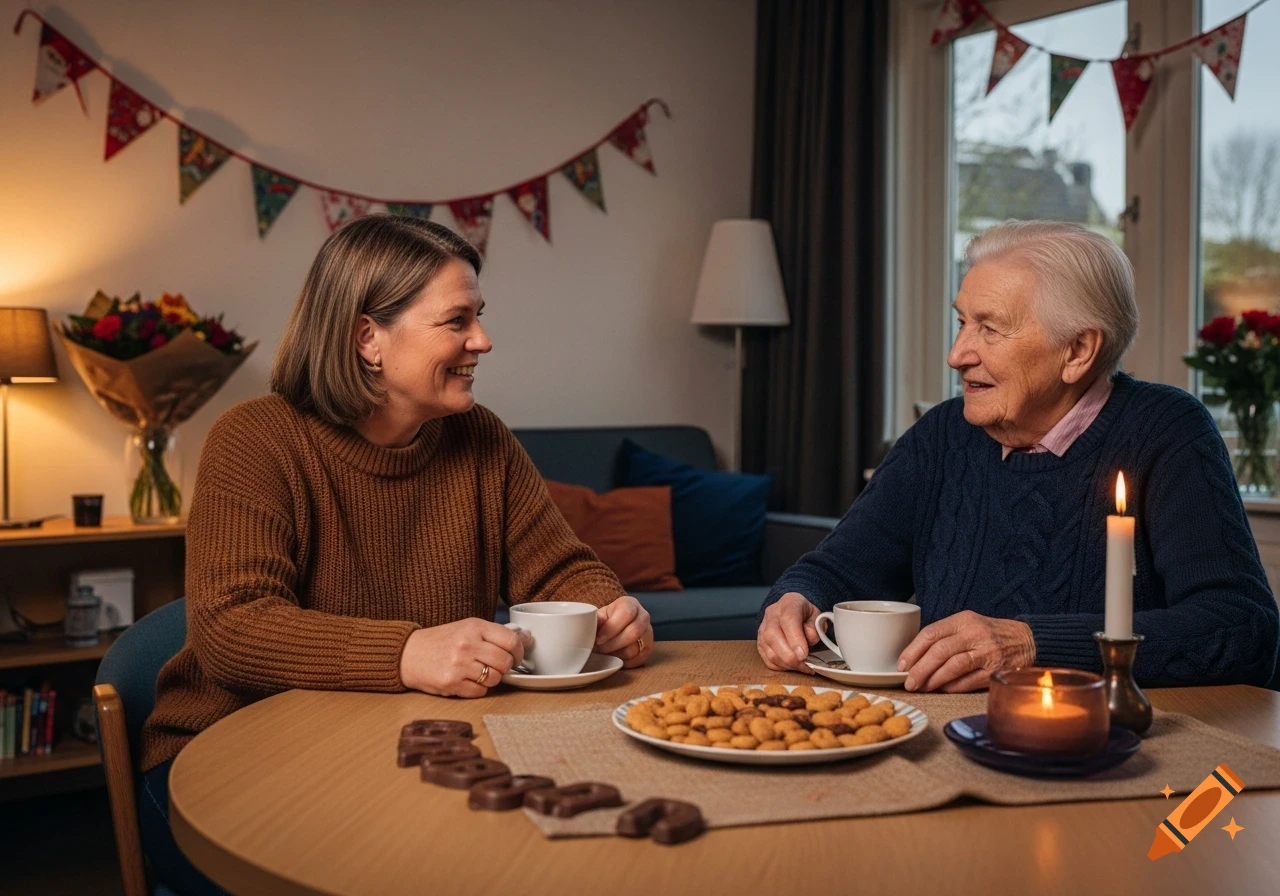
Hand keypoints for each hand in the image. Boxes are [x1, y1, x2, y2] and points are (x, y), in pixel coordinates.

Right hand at [398, 618, 529, 696]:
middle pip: (505, 662)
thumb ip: (493, 634)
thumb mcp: (467, 628)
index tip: (516, 657)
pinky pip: (480, 691)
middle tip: (496, 666)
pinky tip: (466, 680)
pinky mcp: (451, 683)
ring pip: (494, 679)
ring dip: (491, 679)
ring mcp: (459, 664)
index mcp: (474, 626)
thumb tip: (527, 640)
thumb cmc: (442, 641)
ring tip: (478, 672)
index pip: (511, 641)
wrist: (409, 653)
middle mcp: (467, 644)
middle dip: (504, 667)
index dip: (518, 652)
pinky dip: (477, 689)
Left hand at [596, 595, 652, 667]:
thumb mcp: (598, 617)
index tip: (598, 639)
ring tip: (606, 652)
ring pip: (635, 648)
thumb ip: (594, 620)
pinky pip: (639, 659)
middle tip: (601, 648)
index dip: (611, 628)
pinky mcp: (648, 648)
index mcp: (630, 604)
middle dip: (614, 644)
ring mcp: (648, 633)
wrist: (613, 629)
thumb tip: (587, 625)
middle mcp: (643, 616)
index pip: (626, 614)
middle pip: (634, 632)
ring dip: (617, 654)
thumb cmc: (604, 622)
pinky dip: (624, 661)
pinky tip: (615, 657)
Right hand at [756, 592, 820, 672]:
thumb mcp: (817, 616)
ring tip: (801, 667)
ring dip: (787, 664)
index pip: (788, 619)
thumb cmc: (806, 615)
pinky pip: (768, 660)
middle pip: (773, 637)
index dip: (795, 639)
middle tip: (805, 665)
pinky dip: (781, 667)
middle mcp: (772, 614)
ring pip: (769, 651)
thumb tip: (809, 639)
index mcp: (789, 603)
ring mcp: (762, 629)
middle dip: (790, 657)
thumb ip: (816, 627)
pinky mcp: (760, 643)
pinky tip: (792, 666)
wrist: (793, 611)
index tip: (804, 654)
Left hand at [896, 610, 1035, 692]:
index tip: (902, 664)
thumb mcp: (968, 624)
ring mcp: (987, 653)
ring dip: (933, 680)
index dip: (913, 650)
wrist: (1029, 640)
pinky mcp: (996, 670)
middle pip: (940, 651)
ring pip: (953, 666)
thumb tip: (915, 657)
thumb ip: (946, 636)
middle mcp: (975, 634)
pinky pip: (968, 681)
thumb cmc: (991, 633)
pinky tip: (941, 690)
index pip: (931, 633)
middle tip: (908, 682)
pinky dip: (952, 687)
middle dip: (920, 669)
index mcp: (964, 620)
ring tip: (921, 688)